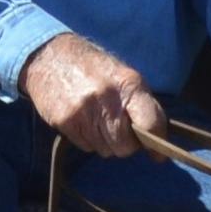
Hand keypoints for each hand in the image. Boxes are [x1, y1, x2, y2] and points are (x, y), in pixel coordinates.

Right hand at [21, 32, 169, 161]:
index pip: (150, 123)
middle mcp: (106, 100)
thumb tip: (160, 139)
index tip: (158, 154)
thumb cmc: (95, 69)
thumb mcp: (126, 77)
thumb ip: (143, 105)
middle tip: (120, 129)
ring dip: (106, 142)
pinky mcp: (64, 122)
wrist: (51, 57)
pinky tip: (84, 121)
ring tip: (99, 120)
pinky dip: (89, 140)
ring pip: (106, 150)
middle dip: (126, 143)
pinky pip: (86, 147)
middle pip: (125, 146)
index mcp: (128, 85)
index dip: (156, 142)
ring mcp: (83, 112)